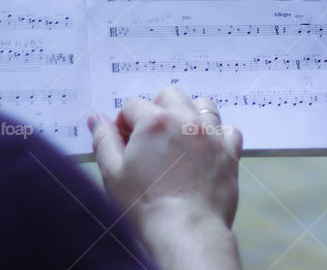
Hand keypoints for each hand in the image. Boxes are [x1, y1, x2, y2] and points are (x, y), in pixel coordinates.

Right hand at [88, 87, 241, 267]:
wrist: (186, 231)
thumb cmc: (147, 205)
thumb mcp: (113, 173)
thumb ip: (104, 140)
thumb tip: (96, 119)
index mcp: (155, 121)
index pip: (133, 105)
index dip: (124, 123)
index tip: (125, 142)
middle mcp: (186, 120)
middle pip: (169, 96)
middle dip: (156, 109)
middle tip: (150, 137)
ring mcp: (211, 135)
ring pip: (203, 106)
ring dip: (189, 114)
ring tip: (179, 137)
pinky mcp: (229, 153)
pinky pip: (229, 130)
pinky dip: (218, 135)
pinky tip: (206, 149)